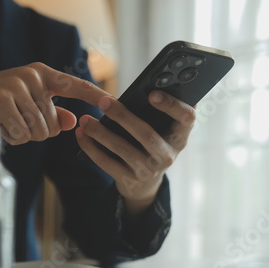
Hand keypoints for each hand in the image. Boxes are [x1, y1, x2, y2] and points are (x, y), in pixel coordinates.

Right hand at [0, 62, 108, 144]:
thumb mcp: (25, 107)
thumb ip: (51, 113)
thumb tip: (74, 121)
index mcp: (42, 75)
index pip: (75, 85)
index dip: (95, 95)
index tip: (115, 102)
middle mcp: (32, 76)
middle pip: (54, 124)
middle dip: (35, 133)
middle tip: (14, 122)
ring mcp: (17, 85)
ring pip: (40, 131)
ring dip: (23, 136)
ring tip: (6, 122)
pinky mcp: (3, 99)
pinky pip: (21, 134)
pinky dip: (11, 138)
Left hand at [75, 90, 195, 215]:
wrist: (145, 184)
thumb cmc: (151, 144)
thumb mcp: (162, 130)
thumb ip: (158, 111)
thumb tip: (147, 83)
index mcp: (180, 137)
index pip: (187, 118)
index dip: (172, 106)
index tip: (152, 94)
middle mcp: (168, 156)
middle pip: (147, 135)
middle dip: (123, 116)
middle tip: (103, 101)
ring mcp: (149, 171)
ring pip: (123, 149)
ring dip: (101, 133)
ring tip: (85, 119)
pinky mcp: (129, 180)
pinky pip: (107, 162)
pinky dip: (91, 148)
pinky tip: (81, 135)